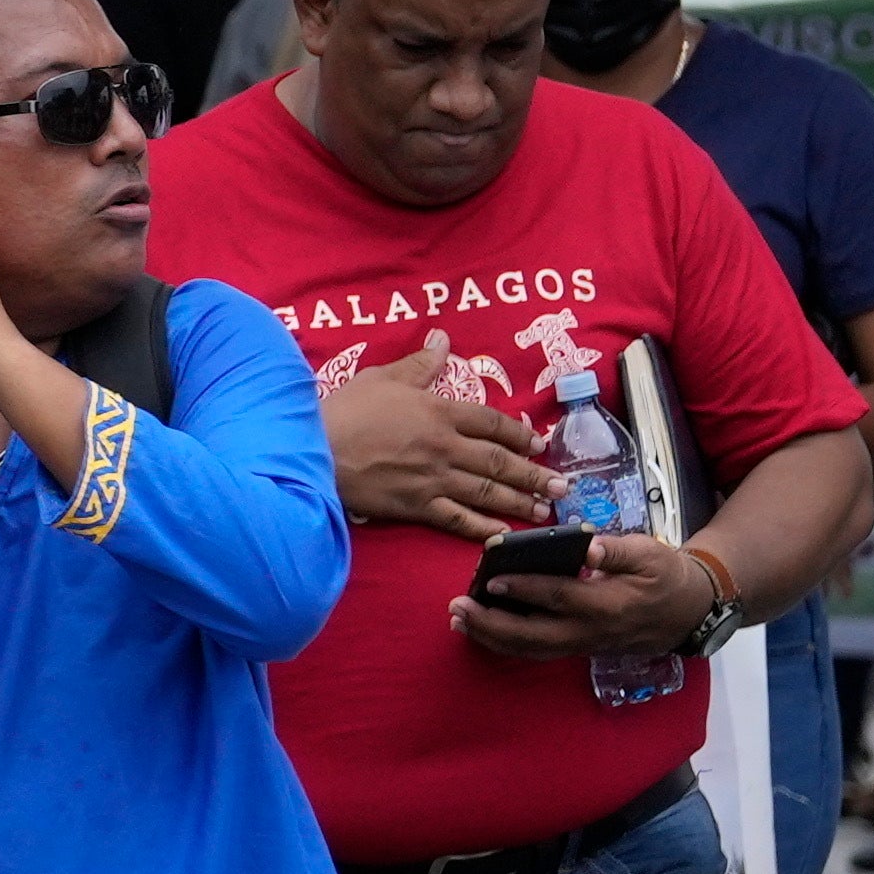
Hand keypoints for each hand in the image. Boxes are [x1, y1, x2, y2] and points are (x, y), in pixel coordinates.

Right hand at [323, 332, 554, 536]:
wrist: (311, 451)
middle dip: (534, 474)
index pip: (492, 423)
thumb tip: (444, 338)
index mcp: (440, 412)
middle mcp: (446, 447)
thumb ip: (419, 364)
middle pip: (500, 461)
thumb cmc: (343, 412)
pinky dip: (482, 529)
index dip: (520, 434)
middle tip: (562, 486)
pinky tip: (504, 535)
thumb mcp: (381, 378)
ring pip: (487, 491)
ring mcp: (433, 479)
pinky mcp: (415, 506)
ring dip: (520, 502)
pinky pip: (457, 519)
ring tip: (545, 511)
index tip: (539, 444)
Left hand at [447, 529, 717, 659]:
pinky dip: (506, 644)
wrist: (689, 611)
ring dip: (492, 638)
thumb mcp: (651, 554)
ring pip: (531, 650)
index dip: (524, 589)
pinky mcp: (578, 648)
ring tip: (458, 620)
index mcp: (609, 605)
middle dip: (492, 624)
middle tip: (457, 606)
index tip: (491, 580)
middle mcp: (591, 631)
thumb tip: (589, 549)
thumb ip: (618, 551)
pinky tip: (481, 630)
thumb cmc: (667, 576)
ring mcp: (583, 644)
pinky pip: (537, 651)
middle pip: (534, 636)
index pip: (559, 597)